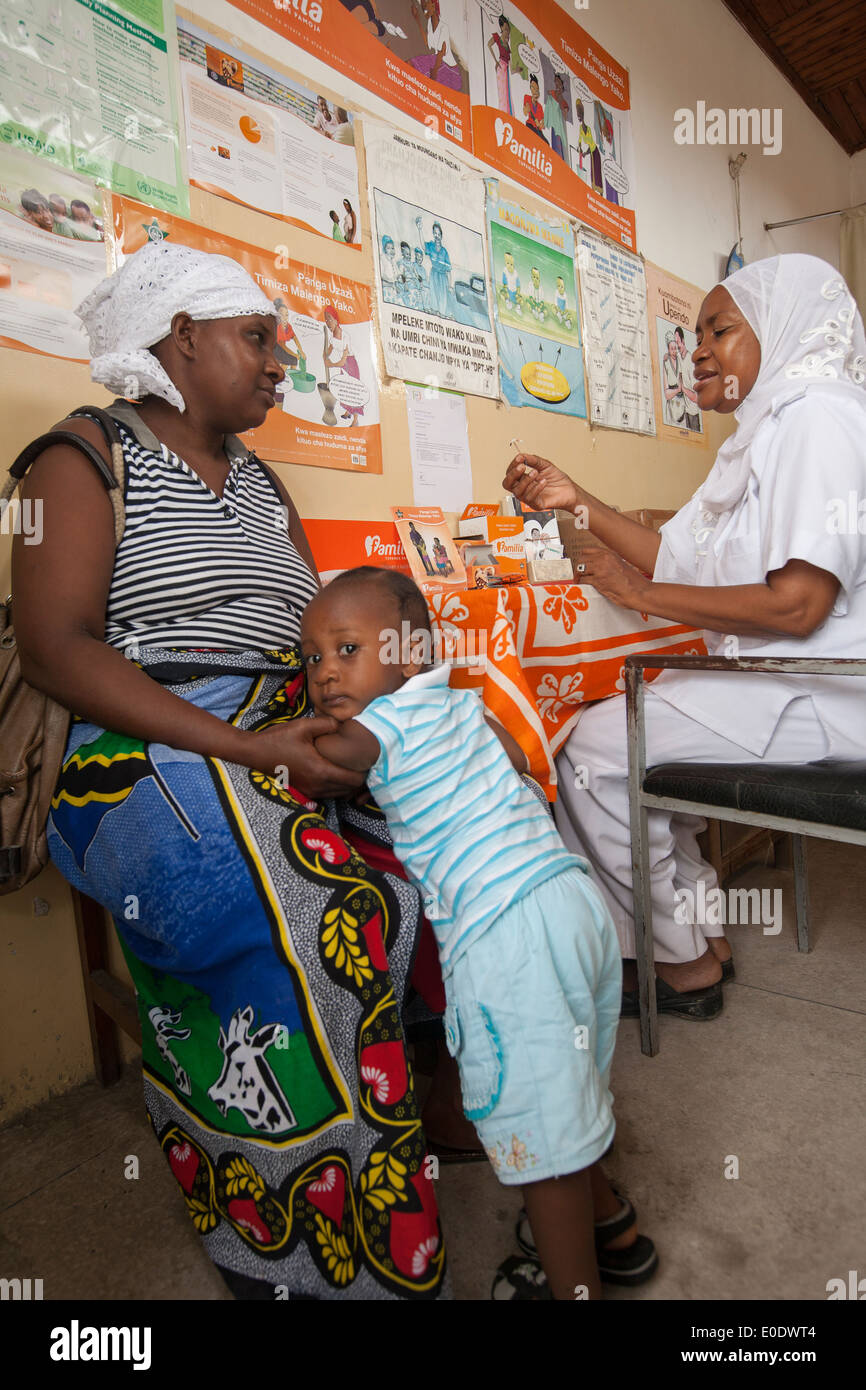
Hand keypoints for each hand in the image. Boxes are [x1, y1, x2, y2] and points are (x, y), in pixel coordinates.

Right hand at [236, 718, 365, 797]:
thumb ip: (327, 724)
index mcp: (321, 771)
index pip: (354, 780)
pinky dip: (338, 786)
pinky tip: (337, 770)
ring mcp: (311, 791)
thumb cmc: (278, 739)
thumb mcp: (303, 726)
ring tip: (352, 765)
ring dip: (348, 783)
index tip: (367, 758)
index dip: (364, 771)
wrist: (254, 753)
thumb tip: (344, 723)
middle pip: (350, 790)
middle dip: (359, 778)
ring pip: (340, 794)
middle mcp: (318, 786)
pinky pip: (329, 794)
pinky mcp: (305, 792)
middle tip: (363, 761)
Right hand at [502, 454, 581, 513]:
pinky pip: (530, 498)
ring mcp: (529, 497)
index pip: (510, 473)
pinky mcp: (536, 505)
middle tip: (521, 467)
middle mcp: (524, 488)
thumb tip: (522, 455)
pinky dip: (536, 488)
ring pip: (518, 492)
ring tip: (536, 473)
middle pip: (507, 484)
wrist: (570, 490)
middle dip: (513, 475)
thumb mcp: (545, 465)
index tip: (519, 458)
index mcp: (523, 479)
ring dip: (526, 481)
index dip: (513, 466)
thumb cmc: (557, 479)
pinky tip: (543, 482)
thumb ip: (533, 460)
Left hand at [574, 546, 649, 610]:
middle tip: (579, 575)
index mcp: (610, 554)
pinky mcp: (598, 581)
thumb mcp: (621, 565)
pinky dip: (582, 584)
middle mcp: (604, 559)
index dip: (582, 558)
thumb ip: (609, 563)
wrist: (640, 592)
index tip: (581, 565)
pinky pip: (583, 580)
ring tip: (580, 582)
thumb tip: (596, 567)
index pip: (587, 550)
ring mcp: (600, 569)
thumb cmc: (634, 583)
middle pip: (581, 559)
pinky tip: (584, 587)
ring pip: (580, 569)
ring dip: (579, 576)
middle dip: (578, 568)